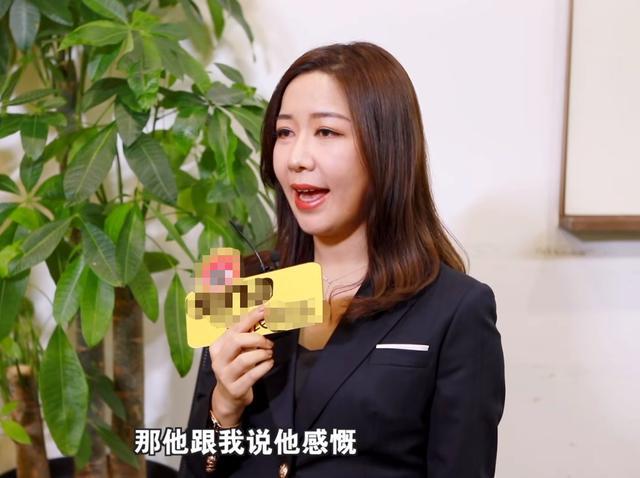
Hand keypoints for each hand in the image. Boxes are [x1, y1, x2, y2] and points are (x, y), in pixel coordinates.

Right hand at [209, 306, 274, 425]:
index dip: (250, 317)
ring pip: (244, 359)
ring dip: (262, 354)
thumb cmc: (236, 368)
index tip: (265, 309)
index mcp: (217, 346)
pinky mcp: (235, 389)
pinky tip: (269, 363)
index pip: (234, 327)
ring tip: (269, 354)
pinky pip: (252, 375)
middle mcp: (218, 360)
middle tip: (269, 343)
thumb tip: (262, 311)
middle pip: (236, 341)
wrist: (229, 397)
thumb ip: (245, 334)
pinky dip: (264, 367)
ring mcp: (225, 376)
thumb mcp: (237, 351)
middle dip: (256, 338)